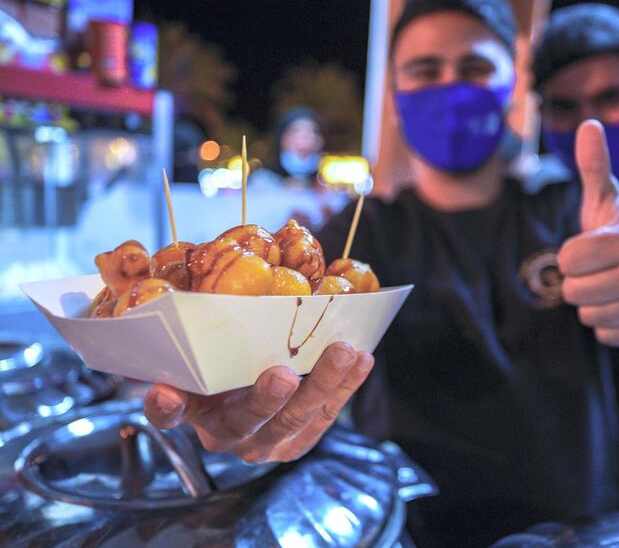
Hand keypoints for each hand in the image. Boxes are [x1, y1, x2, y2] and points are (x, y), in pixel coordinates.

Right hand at [143, 342, 373, 462]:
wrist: (246, 396)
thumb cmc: (220, 363)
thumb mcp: (201, 348)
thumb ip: (191, 326)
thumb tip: (167, 269)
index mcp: (192, 410)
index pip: (170, 414)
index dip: (166, 407)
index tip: (163, 392)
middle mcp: (227, 433)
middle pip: (246, 421)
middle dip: (266, 400)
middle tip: (282, 375)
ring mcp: (267, 441)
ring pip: (296, 420)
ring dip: (322, 386)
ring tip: (344, 353)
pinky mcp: (300, 440)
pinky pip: (326, 415)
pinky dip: (347, 387)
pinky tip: (363, 359)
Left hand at [557, 120, 618, 346]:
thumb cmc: (616, 229)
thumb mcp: (602, 198)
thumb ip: (593, 166)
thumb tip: (588, 125)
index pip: (568, 260)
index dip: (568, 256)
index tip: (584, 248)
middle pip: (575, 293)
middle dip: (578, 282)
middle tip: (596, 270)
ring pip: (590, 317)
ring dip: (591, 304)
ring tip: (608, 285)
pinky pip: (607, 337)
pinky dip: (607, 324)